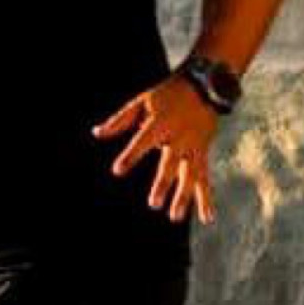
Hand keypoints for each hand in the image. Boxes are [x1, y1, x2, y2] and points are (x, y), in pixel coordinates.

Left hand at [92, 76, 220, 224]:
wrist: (205, 87)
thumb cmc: (167, 95)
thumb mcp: (142, 102)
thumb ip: (120, 120)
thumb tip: (96, 133)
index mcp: (161, 123)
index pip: (143, 141)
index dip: (131, 155)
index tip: (118, 170)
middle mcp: (179, 138)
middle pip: (170, 164)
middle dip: (162, 184)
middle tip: (153, 204)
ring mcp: (193, 148)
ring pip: (190, 176)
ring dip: (184, 198)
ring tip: (175, 217)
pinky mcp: (203, 154)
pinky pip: (205, 179)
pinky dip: (206, 198)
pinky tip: (206, 218)